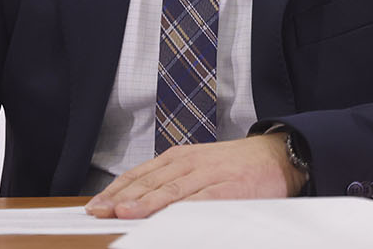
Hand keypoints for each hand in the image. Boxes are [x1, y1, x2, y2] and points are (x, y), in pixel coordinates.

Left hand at [86, 134, 303, 219]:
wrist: (276, 154)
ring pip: (171, 189)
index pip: (140, 174)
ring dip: (146, 202)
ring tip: (124, 213)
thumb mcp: (198, 165)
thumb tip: (137, 203)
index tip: (96, 204)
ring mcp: (209, 174)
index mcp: (179, 157)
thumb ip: (171, 181)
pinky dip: (183, 209)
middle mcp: (190, 163)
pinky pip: (202, 200)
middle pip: (150, 181)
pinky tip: (167, 218)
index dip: (116, 190)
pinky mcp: (229, 188)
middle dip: (122, 198)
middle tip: (99, 211)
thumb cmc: (235, 165)